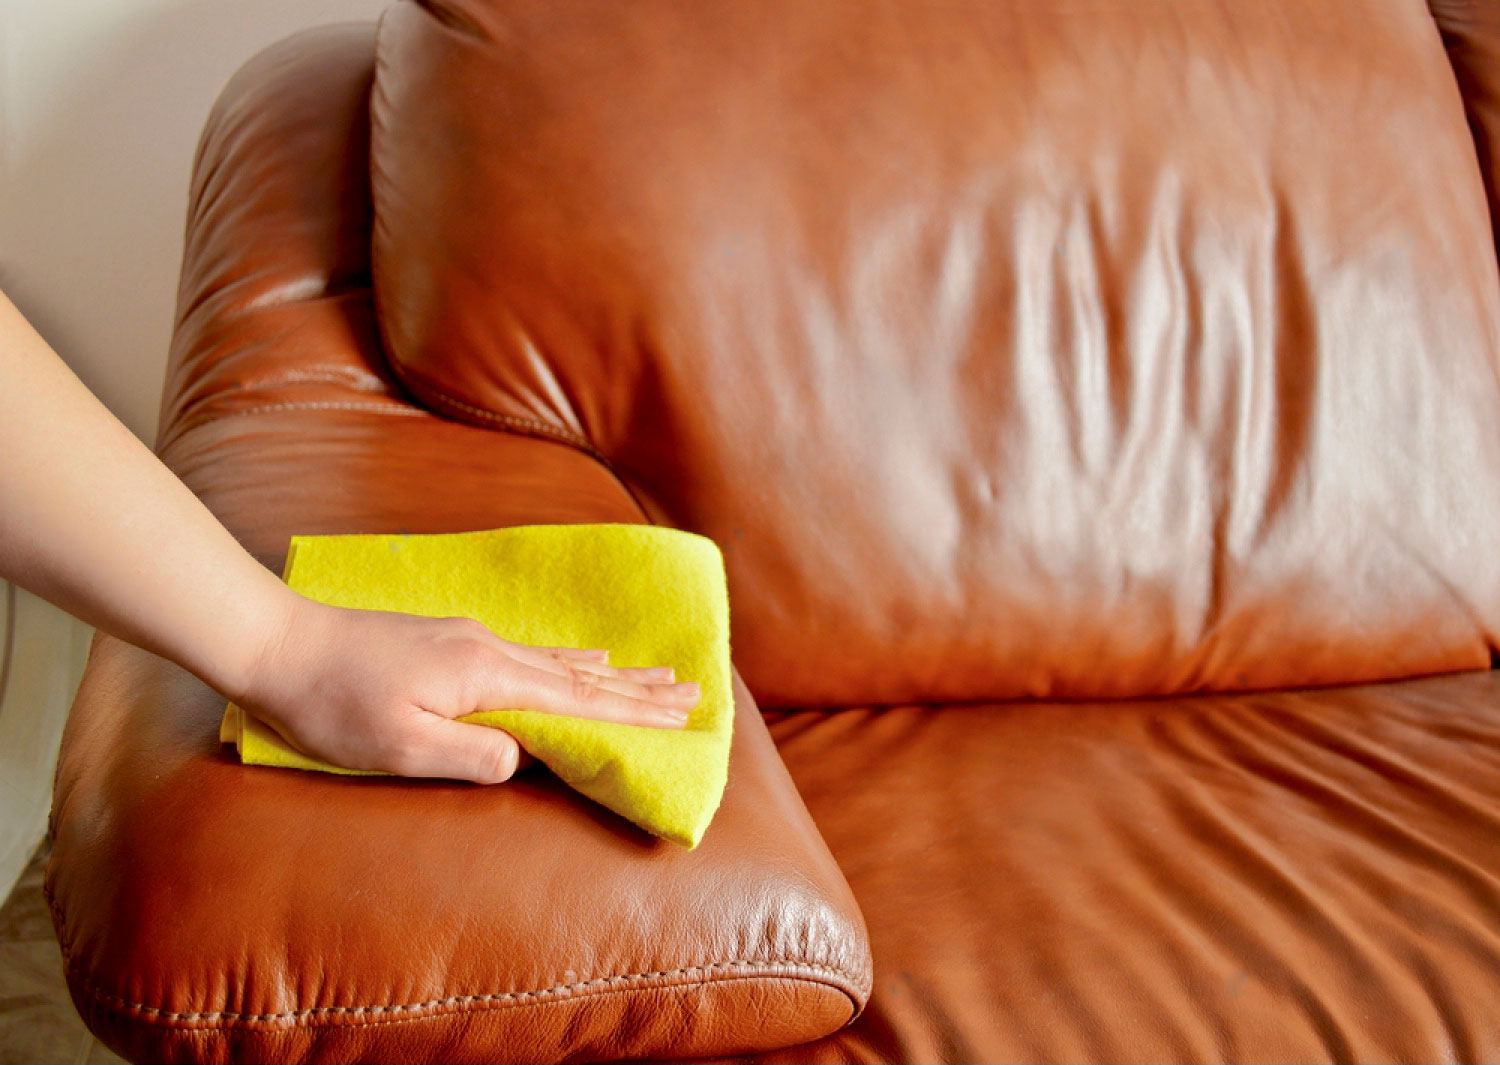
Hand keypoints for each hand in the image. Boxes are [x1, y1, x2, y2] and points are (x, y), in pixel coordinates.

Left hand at [230, 595, 700, 783]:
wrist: (281, 644)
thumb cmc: (332, 703)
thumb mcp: (397, 745)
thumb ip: (467, 753)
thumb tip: (523, 757)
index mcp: (485, 675)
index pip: (576, 699)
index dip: (631, 713)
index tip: (681, 718)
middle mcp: (490, 649)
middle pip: (582, 674)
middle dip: (640, 689)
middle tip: (694, 693)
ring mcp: (472, 640)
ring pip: (562, 660)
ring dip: (614, 672)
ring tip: (657, 674)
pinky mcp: (454, 642)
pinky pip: (534, 651)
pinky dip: (572, 658)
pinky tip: (585, 654)